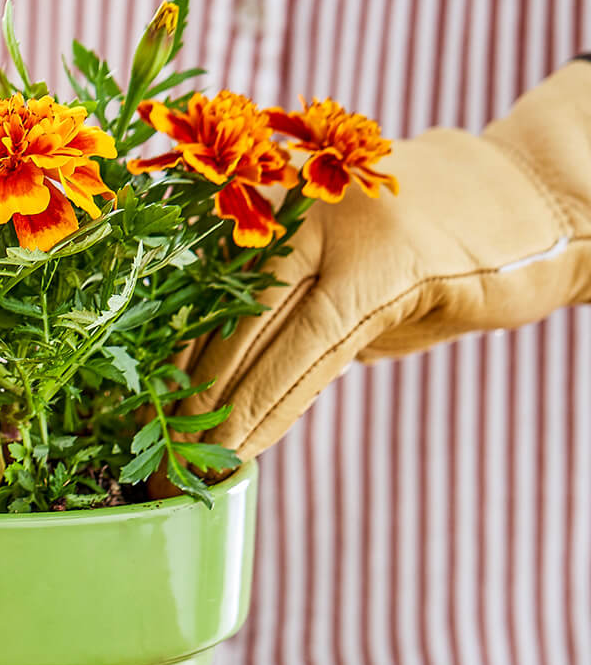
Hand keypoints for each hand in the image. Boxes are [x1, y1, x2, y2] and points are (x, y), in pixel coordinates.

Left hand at [184, 60, 590, 459]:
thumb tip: (212, 377)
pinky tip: (247, 445)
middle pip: (220, 310)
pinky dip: (277, 402)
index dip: (163, 354)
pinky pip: (316, 344)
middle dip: (182, 389)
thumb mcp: (340, 274)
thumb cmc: (428, 247)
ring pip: (262, 331)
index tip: (126, 411)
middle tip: (147, 455)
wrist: (539, 200)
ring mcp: (339, 224)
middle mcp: (292, 200)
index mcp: (267, 199)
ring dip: (224, 409)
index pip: (199, 286)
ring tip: (190, 465)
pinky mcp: (388, 261)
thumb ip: (281, 313)